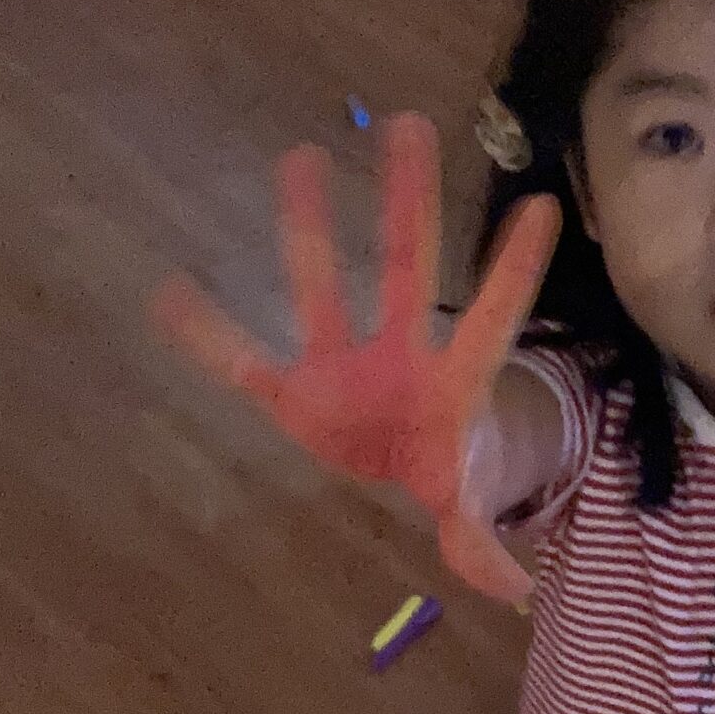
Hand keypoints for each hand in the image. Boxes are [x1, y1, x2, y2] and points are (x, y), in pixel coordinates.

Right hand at [153, 114, 558, 605]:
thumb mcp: (462, 508)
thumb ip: (480, 541)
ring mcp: (340, 364)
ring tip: (299, 154)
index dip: (516, 272)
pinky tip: (169, 294)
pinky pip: (242, 363)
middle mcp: (397, 354)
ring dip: (308, 226)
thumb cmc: (442, 466)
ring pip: (322, 285)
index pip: (492, 318)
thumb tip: (515, 590)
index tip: (546, 208)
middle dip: (409, 202)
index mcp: (451, 382)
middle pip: (404, 268)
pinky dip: (207, 335)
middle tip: (413, 123)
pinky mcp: (292, 392)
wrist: (397, 466)